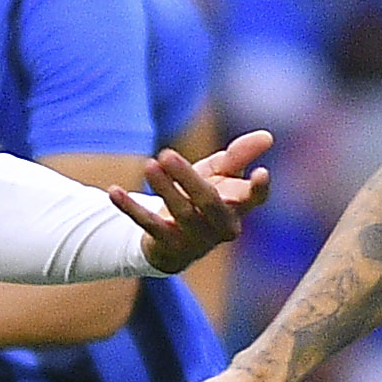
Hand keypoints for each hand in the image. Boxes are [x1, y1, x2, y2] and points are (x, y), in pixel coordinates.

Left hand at [109, 131, 271, 276]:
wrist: (174, 238)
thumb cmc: (203, 197)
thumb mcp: (219, 174)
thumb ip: (238, 156)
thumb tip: (268, 137)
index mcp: (238, 207)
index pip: (254, 199)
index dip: (259, 188)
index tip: (261, 172)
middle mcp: (221, 226)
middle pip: (208, 201)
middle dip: (187, 177)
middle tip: (166, 154)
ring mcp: (195, 239)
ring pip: (179, 212)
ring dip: (162, 187)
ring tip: (149, 165)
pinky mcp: (167, 245)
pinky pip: (147, 225)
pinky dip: (130, 207)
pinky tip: (114, 192)